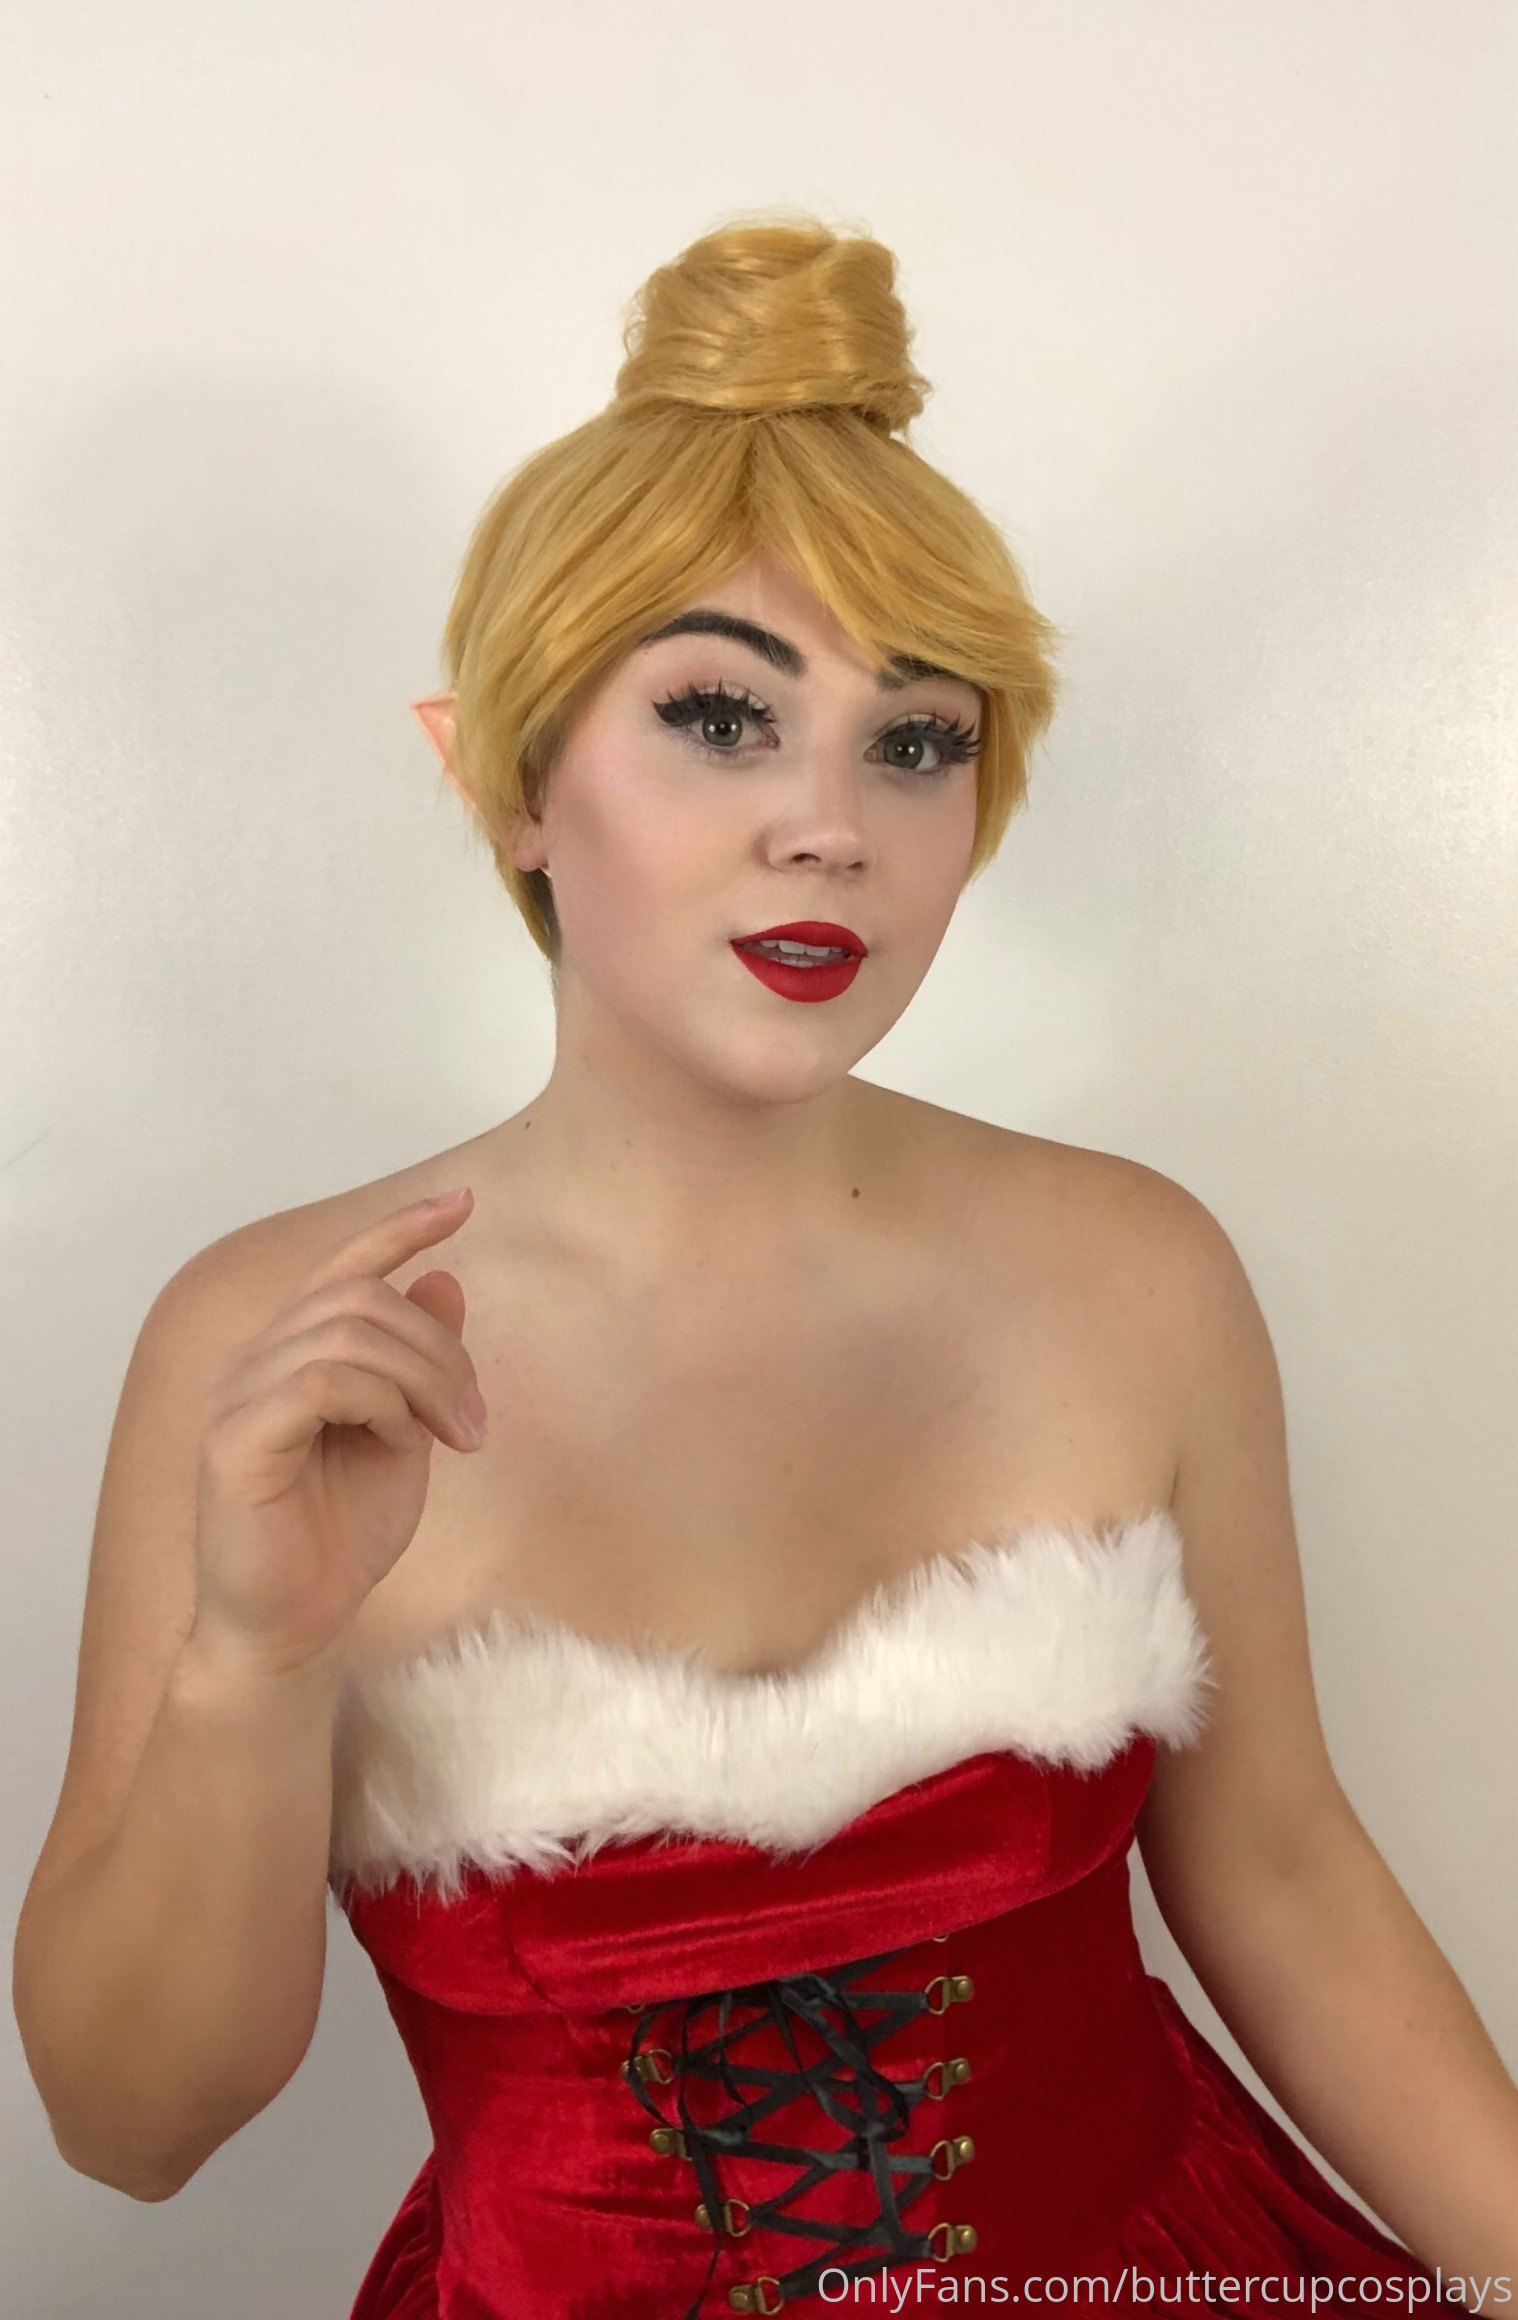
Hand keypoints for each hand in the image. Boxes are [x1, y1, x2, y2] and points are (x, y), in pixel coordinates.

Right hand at [188, 1189, 484, 1678]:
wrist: (295, 1626)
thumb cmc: (342, 1537)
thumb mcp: (405, 1436)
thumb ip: (420, 1364)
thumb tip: (443, 1279)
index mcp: (292, 1355)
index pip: (344, 1268)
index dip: (400, 1227)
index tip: (462, 1202)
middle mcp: (255, 1361)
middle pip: (362, 1301)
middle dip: (439, 1349)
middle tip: (475, 1421)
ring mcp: (237, 1395)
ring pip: (347, 1336)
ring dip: (422, 1379)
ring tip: (449, 1437)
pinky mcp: (233, 1439)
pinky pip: (319, 1382)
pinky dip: (380, 1403)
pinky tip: (398, 1442)